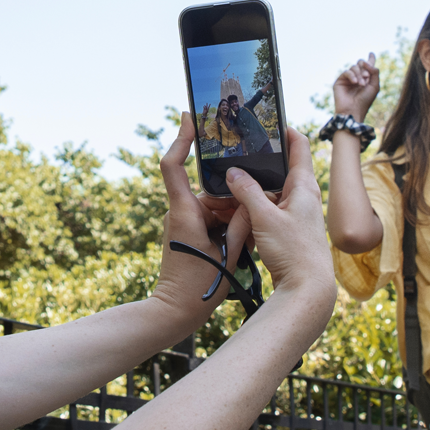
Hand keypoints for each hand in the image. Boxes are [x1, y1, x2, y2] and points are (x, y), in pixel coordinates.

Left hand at [153, 118, 251, 321]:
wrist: (175, 311)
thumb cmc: (196, 286)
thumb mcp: (227, 253)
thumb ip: (242, 224)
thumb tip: (253, 200)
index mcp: (184, 211)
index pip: (173, 165)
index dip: (180, 138)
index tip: (191, 117)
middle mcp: (182, 211)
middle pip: (209, 185)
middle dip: (233, 190)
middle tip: (256, 198)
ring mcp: (187, 221)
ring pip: (217, 202)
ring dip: (236, 210)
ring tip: (255, 226)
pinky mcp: (193, 231)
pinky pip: (215, 216)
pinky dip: (231, 221)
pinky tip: (248, 234)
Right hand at [224, 128, 333, 307]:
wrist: (307, 289)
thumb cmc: (294, 252)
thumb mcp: (265, 218)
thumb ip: (247, 192)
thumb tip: (233, 172)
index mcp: (304, 187)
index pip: (300, 146)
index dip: (286, 130)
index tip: (269, 120)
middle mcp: (304, 197)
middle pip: (282, 169)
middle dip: (261, 161)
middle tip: (240, 149)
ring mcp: (298, 214)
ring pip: (273, 191)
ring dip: (254, 187)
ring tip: (230, 179)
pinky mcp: (290, 230)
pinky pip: (271, 210)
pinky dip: (255, 206)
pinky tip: (238, 209)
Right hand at [332, 54, 380, 118]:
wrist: (354, 109)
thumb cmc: (365, 100)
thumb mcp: (375, 86)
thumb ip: (374, 72)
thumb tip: (366, 62)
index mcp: (366, 79)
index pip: (368, 66)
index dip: (370, 59)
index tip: (371, 53)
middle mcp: (357, 77)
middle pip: (361, 63)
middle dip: (365, 68)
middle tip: (366, 77)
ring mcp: (348, 79)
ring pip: (354, 67)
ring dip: (359, 74)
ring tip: (361, 84)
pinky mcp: (340, 81)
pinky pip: (346, 72)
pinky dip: (352, 75)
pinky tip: (354, 82)